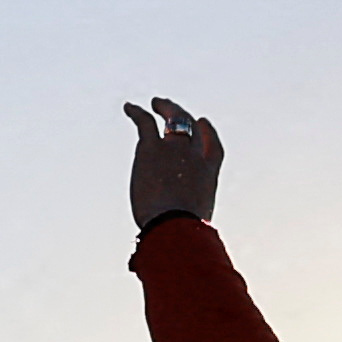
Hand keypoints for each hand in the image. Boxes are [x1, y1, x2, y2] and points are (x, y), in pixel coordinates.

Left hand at [123, 98, 225, 235]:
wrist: (174, 224)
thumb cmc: (183, 233)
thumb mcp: (192, 226)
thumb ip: (185, 223)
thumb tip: (176, 238)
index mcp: (209, 175)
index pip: (213, 148)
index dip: (208, 132)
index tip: (201, 122)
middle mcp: (194, 157)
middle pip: (192, 129)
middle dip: (184, 116)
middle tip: (172, 109)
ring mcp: (174, 150)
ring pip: (173, 119)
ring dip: (165, 107)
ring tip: (155, 102)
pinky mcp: (151, 149)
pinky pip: (145, 123)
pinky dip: (136, 112)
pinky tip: (128, 107)